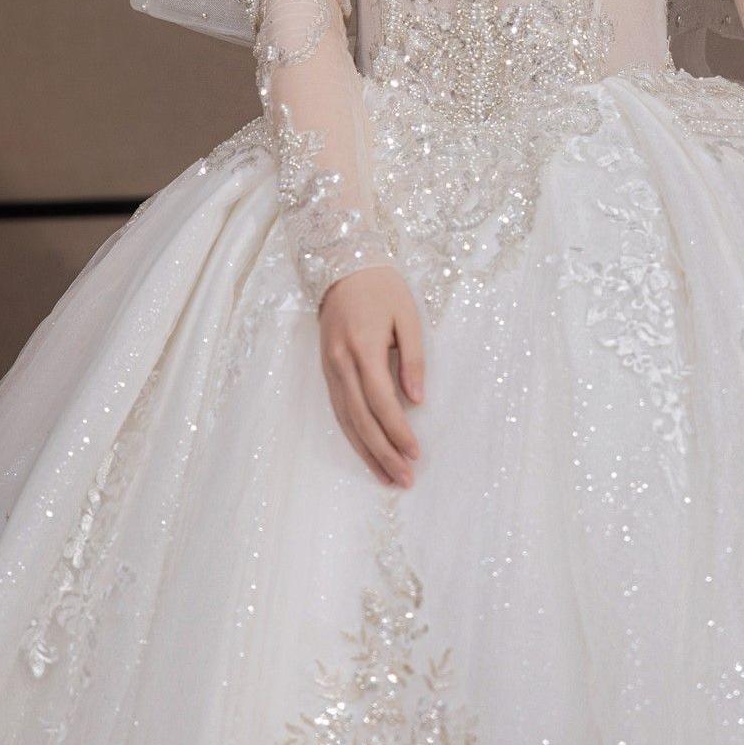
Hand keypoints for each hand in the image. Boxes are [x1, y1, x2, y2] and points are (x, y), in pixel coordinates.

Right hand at [318, 264, 424, 488]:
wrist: (342, 266)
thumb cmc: (382, 288)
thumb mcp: (407, 316)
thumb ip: (413, 358)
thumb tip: (417, 399)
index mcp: (363, 348)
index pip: (381, 401)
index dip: (398, 431)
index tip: (416, 453)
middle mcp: (341, 364)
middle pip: (361, 419)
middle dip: (383, 452)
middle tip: (404, 479)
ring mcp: (329, 369)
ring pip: (346, 420)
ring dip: (367, 452)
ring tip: (387, 477)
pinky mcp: (326, 370)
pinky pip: (339, 410)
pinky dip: (353, 435)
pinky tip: (366, 452)